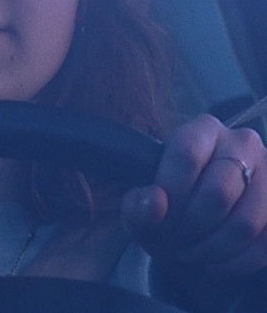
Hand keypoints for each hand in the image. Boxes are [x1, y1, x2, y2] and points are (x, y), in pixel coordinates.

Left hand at [122, 114, 266, 276]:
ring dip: (213, 250)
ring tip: (190, 254)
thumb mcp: (142, 203)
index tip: (158, 219)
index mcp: (202, 129)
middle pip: (218, 192)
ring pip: (246, 222)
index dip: (170, 193)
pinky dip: (236, 262)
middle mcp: (242, 142)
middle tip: (174, 243)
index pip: (186, 156)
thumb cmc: (168, 203)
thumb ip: (137, 204)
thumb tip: (155, 203)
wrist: (198, 215)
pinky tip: (215, 262)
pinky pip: (265, 242)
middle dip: (191, 228)